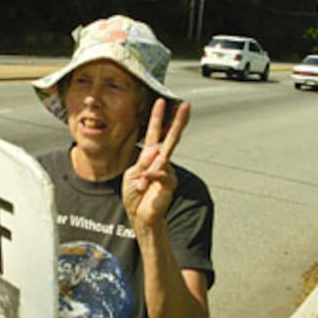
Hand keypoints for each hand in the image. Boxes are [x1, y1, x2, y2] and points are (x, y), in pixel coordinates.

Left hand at [122, 98, 190, 229]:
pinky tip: (144, 186)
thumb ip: (143, 162)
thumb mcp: (132, 175)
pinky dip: (150, 178)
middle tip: (186, 105)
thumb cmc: (135, 196)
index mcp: (150, 157)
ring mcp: (167, 172)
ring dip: (146, 173)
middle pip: (172, 137)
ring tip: (140, 186)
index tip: (161, 101)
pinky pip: (161, 173)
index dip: (158, 117)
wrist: (139, 216)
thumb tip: (156, 151)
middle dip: (178, 121)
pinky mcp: (170, 183)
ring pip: (160, 159)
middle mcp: (161, 162)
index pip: (156, 133)